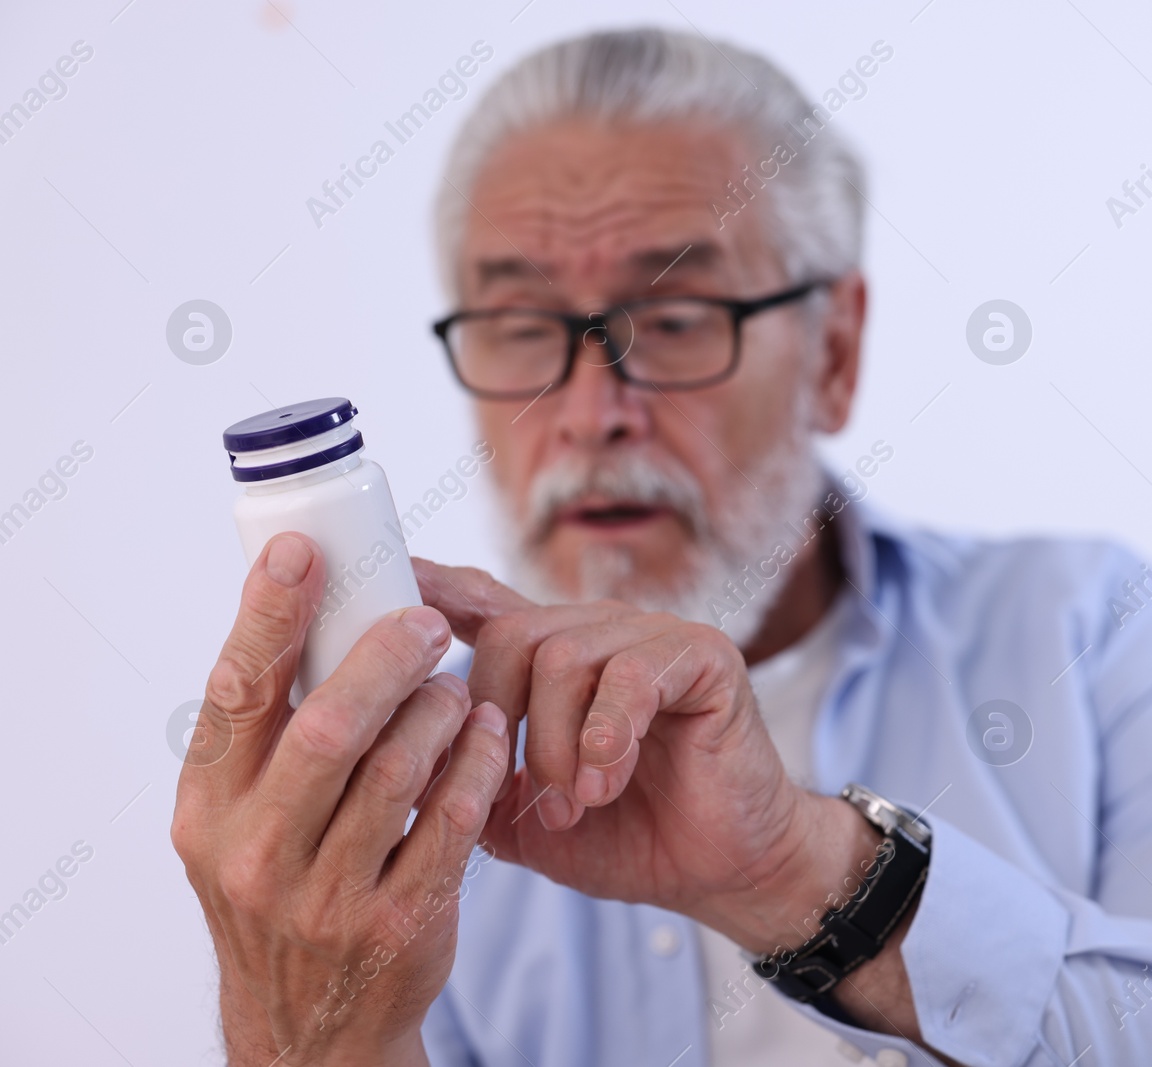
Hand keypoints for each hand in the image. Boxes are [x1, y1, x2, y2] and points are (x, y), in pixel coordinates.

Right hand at [171, 534, 509, 1066]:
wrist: (313, 1023)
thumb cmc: (285, 885)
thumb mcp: (245, 819)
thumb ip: (272, 736)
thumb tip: (307, 603)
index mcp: (209, 808)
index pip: (235, 696)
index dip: (269, 617)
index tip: (305, 553)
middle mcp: (253, 853)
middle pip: (328, 728)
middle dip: (385, 660)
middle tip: (427, 623)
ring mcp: (324, 896)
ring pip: (398, 771)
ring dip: (440, 713)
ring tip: (458, 690)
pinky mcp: (397, 924)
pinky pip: (452, 824)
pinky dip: (475, 767)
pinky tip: (485, 739)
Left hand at [412, 558, 881, 954]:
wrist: (724, 869)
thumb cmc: (629, 838)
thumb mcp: (524, 820)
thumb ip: (470, 782)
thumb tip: (404, 756)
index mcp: (557, 661)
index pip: (486, 604)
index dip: (437, 588)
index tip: (390, 575)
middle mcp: (601, 633)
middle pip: (511, 634)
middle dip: (502, 723)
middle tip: (532, 799)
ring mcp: (653, 637)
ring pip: (561, 656)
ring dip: (555, 746)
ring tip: (574, 806)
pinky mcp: (702, 655)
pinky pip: (629, 675)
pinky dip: (607, 738)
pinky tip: (608, 782)